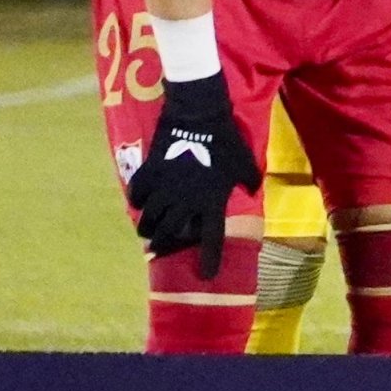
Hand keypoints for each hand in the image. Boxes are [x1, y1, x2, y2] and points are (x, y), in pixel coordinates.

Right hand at [126, 71, 259, 277]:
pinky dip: (137, 201)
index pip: (211, 238)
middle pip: (171, 234)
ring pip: (150, 220)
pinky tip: (139, 202)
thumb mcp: (245, 162)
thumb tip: (253, 189)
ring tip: (148, 232)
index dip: (209, 258)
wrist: (199, 115)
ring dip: (148, 229)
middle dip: (165, 244)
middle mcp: (186, 201)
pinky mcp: (149, 173)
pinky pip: (137, 195)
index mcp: (212, 201)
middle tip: (160, 247)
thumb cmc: (226, 140)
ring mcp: (165, 188)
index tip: (207, 275)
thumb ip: (250, 180)